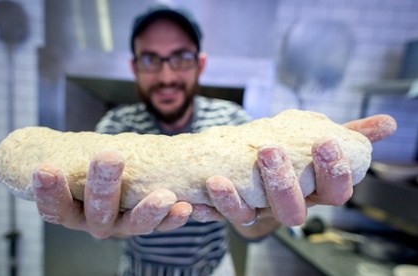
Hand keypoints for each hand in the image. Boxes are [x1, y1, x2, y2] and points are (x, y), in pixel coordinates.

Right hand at [0, 150, 192, 237]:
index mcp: (70, 212)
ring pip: (134, 225)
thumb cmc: (77, 182)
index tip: (46, 169)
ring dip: (149, 212)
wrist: (111, 192)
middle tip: (111, 157)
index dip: (47, 191)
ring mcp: (124, 227)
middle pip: (97, 212)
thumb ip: (24, 168)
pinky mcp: (151, 223)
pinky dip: (174, 219)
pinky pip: (163, 226)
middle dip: (103, 186)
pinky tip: (185, 207)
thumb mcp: (54, 174)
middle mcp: (95, 225)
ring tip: (164, 196)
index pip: (53, 207)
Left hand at [190, 114, 396, 239]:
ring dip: (234, 200)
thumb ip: (351, 135)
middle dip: (282, 183)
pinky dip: (208, 206)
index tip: (325, 143)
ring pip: (251, 216)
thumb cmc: (295, 152)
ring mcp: (258, 212)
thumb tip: (388, 123)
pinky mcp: (232, 212)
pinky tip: (197, 191)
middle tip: (270, 151)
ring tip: (219, 179)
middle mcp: (288, 206)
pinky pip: (219, 214)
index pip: (334, 191)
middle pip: (292, 210)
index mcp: (314, 191)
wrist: (253, 163)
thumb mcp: (319, 139)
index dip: (333, 171)